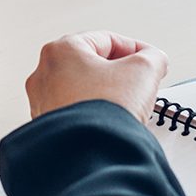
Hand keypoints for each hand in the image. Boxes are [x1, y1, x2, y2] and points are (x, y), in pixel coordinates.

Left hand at [24, 31, 168, 122]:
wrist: (93, 155)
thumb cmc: (106, 111)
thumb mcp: (144, 70)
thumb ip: (153, 57)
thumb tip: (154, 59)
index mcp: (61, 50)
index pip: (106, 40)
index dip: (135, 49)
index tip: (150, 60)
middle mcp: (43, 73)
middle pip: (91, 64)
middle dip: (119, 72)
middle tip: (139, 82)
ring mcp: (41, 101)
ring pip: (81, 89)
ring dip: (105, 93)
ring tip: (126, 105)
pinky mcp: (47, 127)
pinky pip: (74, 112)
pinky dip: (92, 113)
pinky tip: (109, 122)